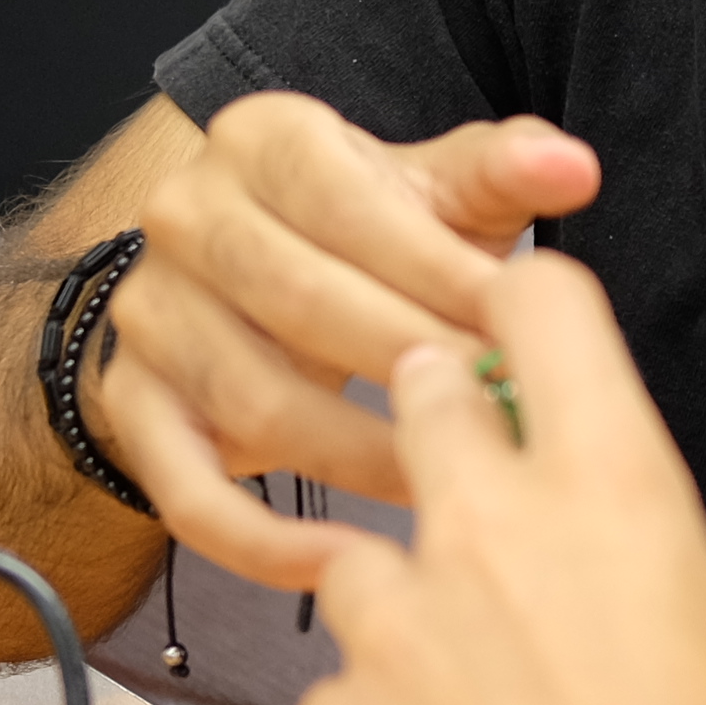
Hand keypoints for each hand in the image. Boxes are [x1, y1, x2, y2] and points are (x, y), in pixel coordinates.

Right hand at [90, 93, 598, 585]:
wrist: (236, 278)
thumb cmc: (362, 233)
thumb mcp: (429, 188)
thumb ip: (500, 173)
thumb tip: (571, 166)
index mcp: (264, 143)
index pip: (349, 203)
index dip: (437, 271)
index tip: (517, 332)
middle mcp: (186, 217)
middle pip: (300, 301)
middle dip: (412, 367)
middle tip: (498, 420)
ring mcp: (150, 316)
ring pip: (255, 401)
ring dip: (358, 457)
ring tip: (449, 490)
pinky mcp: (133, 406)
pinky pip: (186, 488)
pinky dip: (259, 539)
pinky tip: (339, 561)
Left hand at [296, 250, 705, 704]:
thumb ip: (702, 607)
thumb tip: (685, 630)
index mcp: (616, 483)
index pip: (540, 304)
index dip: (523, 301)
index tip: (517, 324)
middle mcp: (491, 526)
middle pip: (422, 398)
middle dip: (442, 427)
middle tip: (480, 500)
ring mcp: (400, 624)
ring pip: (360, 561)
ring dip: (406, 605)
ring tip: (474, 698)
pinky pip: (339, 698)